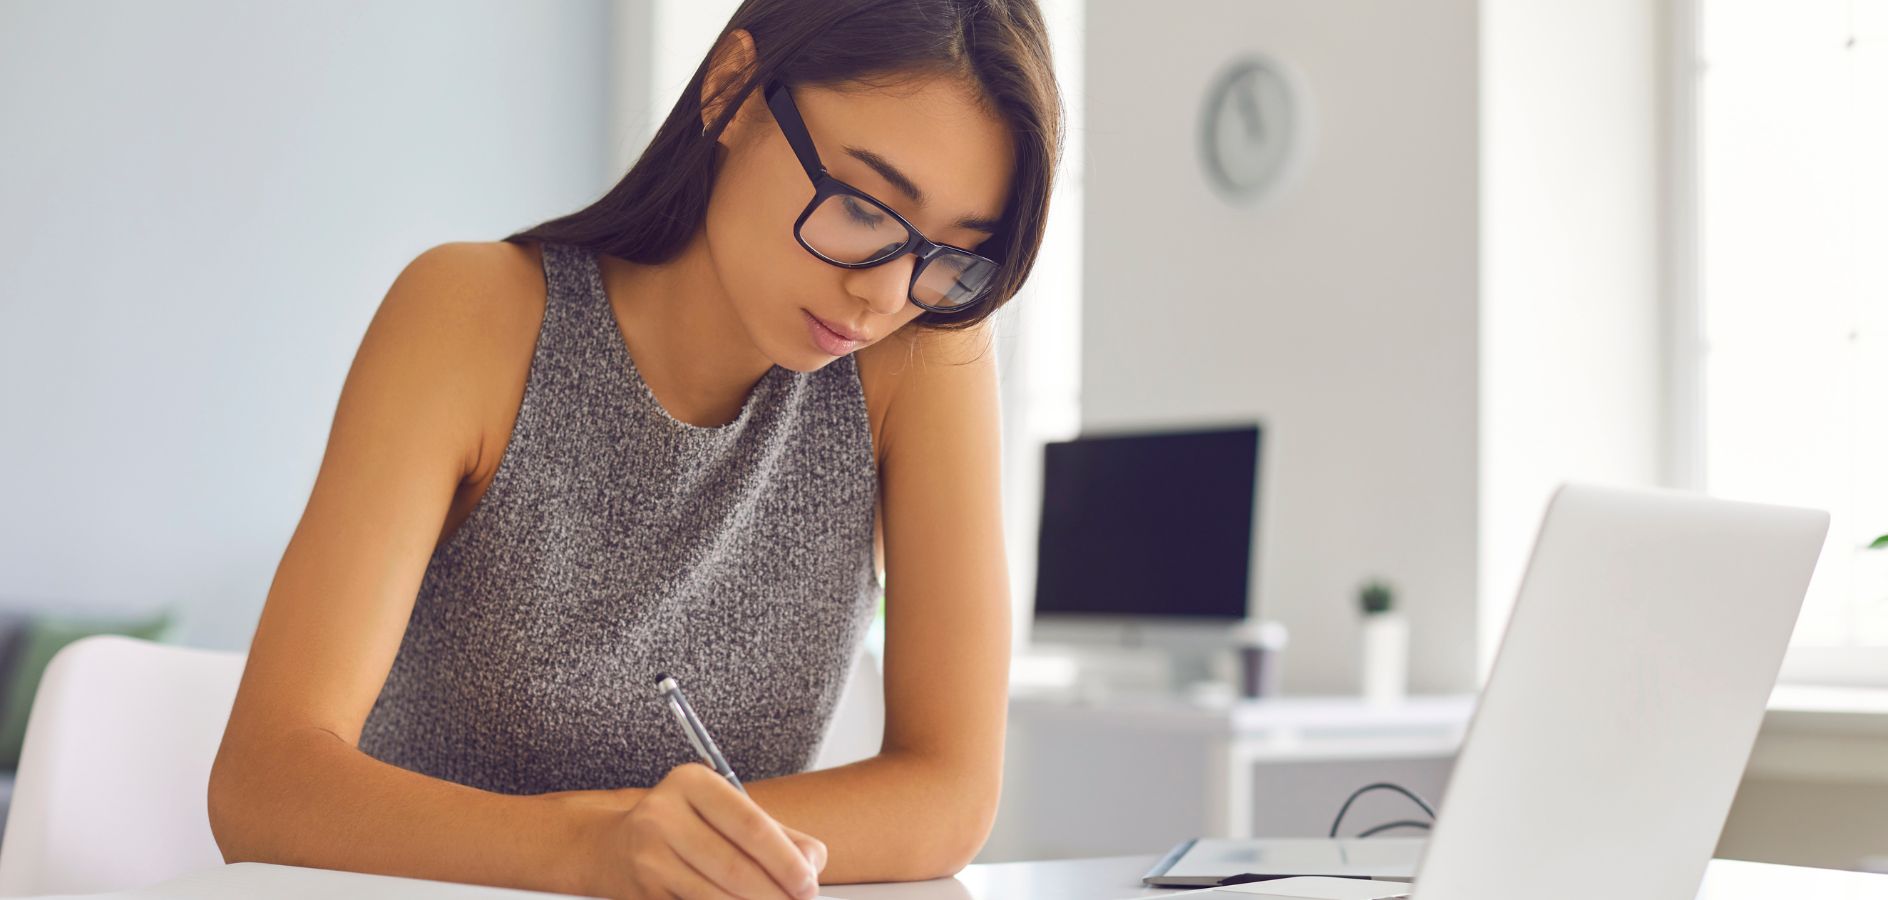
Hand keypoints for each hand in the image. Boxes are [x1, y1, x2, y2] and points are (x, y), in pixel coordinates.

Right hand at [580, 762, 828, 899]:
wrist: (615, 846)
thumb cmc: (687, 827)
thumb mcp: (727, 813)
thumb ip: (777, 833)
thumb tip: (812, 862)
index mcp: (692, 783)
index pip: (750, 825)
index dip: (785, 860)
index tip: (808, 883)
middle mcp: (663, 815)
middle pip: (734, 867)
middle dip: (775, 893)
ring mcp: (648, 856)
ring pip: (715, 896)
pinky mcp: (643, 892)